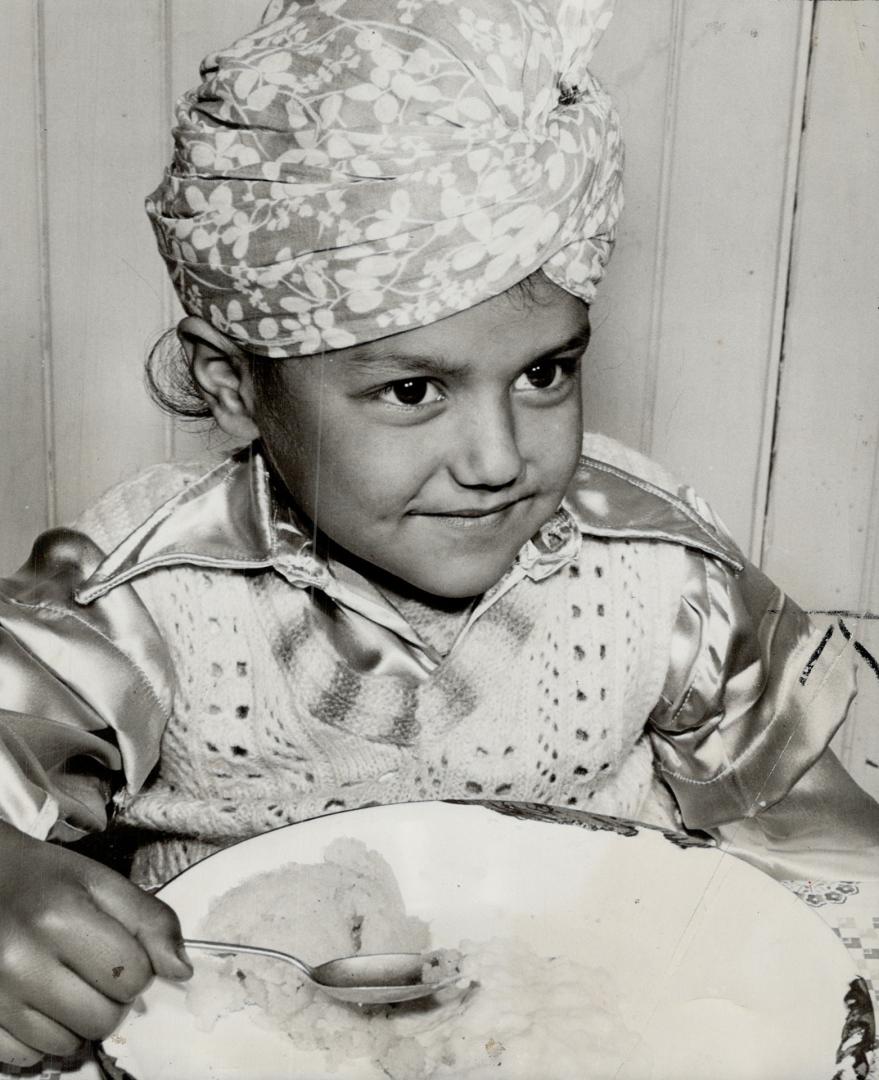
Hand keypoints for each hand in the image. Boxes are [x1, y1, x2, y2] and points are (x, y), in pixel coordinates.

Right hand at [0, 822, 191, 1066]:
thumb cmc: (45, 879)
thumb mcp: (101, 882)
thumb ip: (149, 920)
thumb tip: (181, 971)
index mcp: (59, 918)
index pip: (133, 976)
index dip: (137, 965)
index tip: (119, 949)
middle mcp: (21, 962)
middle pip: (102, 1019)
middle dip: (109, 997)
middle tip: (91, 967)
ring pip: (67, 1045)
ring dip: (76, 1020)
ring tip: (63, 981)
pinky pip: (29, 1058)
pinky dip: (41, 1037)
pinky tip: (38, 1002)